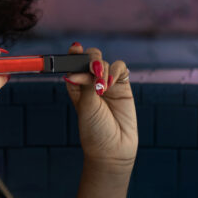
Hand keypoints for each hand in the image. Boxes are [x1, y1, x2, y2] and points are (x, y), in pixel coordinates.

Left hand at [63, 43, 137, 169]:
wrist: (113, 148)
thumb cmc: (94, 130)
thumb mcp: (85, 104)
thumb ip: (88, 82)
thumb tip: (87, 62)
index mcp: (76, 86)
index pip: (74, 64)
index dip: (74, 54)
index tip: (75, 48)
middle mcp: (91, 83)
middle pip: (90, 58)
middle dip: (91, 60)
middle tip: (93, 71)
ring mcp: (107, 84)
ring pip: (105, 62)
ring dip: (103, 69)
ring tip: (102, 87)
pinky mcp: (123, 87)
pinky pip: (120, 68)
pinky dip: (115, 71)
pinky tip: (110, 84)